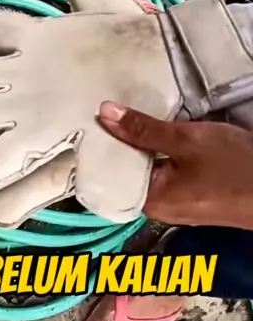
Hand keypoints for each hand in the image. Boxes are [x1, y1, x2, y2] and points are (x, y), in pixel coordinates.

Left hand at [99, 102, 252, 228]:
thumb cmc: (234, 167)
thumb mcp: (187, 140)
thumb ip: (143, 129)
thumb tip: (104, 114)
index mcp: (150, 201)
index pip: (108, 174)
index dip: (97, 146)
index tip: (87, 121)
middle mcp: (158, 208)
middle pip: (125, 173)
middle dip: (116, 144)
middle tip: (102, 111)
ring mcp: (176, 205)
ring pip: (145, 172)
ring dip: (138, 148)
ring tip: (122, 117)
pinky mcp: (191, 197)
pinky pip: (162, 174)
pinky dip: (155, 155)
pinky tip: (153, 135)